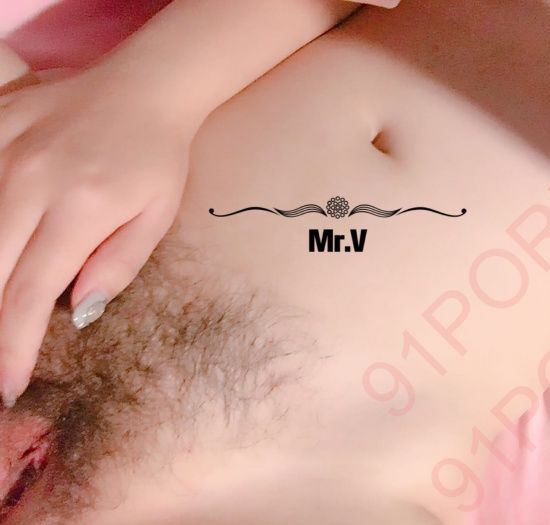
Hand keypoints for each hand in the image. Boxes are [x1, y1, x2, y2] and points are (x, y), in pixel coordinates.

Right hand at [0, 70, 191, 406]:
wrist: (144, 87)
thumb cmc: (157, 159)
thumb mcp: (157, 216)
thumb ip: (119, 265)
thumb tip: (77, 313)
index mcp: (80, 208)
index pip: (30, 294)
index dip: (13, 347)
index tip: (9, 385)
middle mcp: (30, 179)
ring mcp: (4, 148)